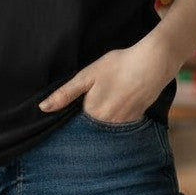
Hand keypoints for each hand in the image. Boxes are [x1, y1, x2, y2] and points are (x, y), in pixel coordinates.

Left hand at [37, 37, 176, 122]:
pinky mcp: (135, 121)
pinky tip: (118, 105)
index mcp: (92, 114)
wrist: (152, 64)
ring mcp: (123, 125)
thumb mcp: (87, 75)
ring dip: (101, 124)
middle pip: (90, 130)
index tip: (70, 114)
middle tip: (93, 104)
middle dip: (85, 125)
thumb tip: (43, 109)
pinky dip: (116, 120)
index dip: (70, 121)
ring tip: (105, 104)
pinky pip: (120, 128)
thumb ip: (65, 94)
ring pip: (105, 130)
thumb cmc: (118, 65)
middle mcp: (107, 125)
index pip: (74, 126)